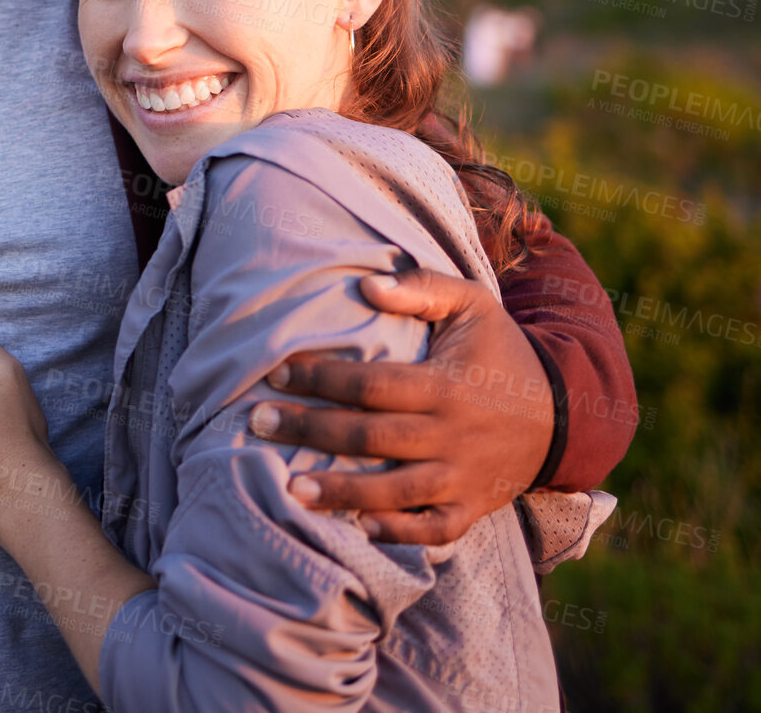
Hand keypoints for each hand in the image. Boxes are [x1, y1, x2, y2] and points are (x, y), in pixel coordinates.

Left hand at [248, 269, 554, 544]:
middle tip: (257, 422)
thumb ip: (421, 289)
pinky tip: (359, 528)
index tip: (276, 373)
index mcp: (444, 385)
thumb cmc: (500, 350)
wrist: (562, 412)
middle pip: (370, 438)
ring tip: (290, 487)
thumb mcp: (472, 304)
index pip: (371, 385)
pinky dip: (399, 533)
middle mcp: (450, 435)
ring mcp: (462, 477)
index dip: (321, 379)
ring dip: (341, 493)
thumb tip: (366, 285)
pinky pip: (434, 530)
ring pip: (395, 492)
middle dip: (310, 430)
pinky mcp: (472, 507)